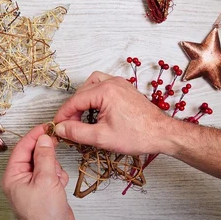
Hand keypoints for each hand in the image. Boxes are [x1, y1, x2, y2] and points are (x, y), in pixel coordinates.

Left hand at [1, 124, 74, 219]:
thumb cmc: (44, 216)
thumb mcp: (45, 180)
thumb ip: (44, 157)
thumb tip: (43, 138)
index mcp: (13, 176)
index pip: (22, 148)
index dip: (34, 135)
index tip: (46, 126)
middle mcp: (20, 179)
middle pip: (33, 153)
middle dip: (46, 153)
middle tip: (56, 143)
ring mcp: (32, 184)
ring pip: (45, 162)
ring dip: (54, 166)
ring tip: (56, 179)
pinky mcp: (44, 189)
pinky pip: (51, 173)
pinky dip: (58, 176)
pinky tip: (59, 186)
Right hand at [53, 72, 172, 155]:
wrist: (163, 134)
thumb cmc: (137, 135)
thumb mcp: (102, 137)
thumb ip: (77, 132)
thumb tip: (60, 129)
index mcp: (105, 91)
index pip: (75, 101)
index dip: (63, 115)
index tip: (57, 126)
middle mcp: (112, 82)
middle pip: (82, 92)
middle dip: (73, 109)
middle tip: (70, 125)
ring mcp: (119, 83)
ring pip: (91, 84)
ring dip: (83, 98)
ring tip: (81, 115)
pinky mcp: (125, 88)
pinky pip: (103, 85)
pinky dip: (94, 94)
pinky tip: (95, 109)